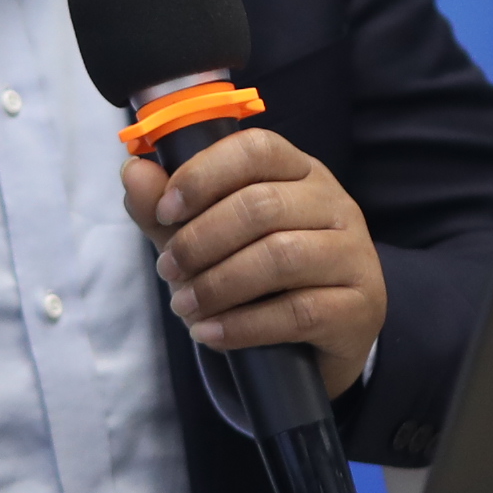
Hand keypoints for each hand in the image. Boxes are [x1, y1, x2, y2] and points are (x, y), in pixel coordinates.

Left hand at [123, 128, 386, 399]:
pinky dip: (243, 325)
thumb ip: (168, 208)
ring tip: (184, 307)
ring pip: (280, 257)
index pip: (255, 149)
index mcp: (298, 172)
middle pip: (262, 205)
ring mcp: (353, 254)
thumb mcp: (207, 239)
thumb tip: (134, 171)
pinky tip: (211, 333)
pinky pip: (298, 312)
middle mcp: (334, 203)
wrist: (317, 344)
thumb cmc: (259, 278)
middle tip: (168, 271)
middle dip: (200, 241)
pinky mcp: (359, 306)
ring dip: (217, 284)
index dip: (203, 175)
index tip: (164, 211)